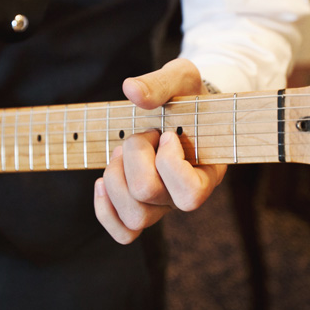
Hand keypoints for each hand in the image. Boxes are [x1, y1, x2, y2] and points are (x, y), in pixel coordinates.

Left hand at [94, 58, 226, 243]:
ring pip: (134, 217)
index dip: (169, 162)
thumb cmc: (187, 95)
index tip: (167, 134)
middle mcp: (185, 195)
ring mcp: (163, 205)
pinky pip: (124, 231)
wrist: (182, 106)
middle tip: (143, 134)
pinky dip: (105, 210)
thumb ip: (160, 84)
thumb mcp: (181, 78)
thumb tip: (131, 90)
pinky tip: (101, 183)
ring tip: (123, 152)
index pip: (189, 193)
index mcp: (208, 171)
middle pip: (147, 194)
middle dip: (134, 154)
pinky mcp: (141, 207)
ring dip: (115, 177)